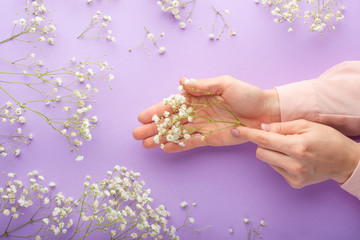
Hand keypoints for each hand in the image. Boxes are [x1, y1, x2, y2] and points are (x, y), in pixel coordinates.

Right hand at [133, 75, 279, 151]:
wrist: (264, 112)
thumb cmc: (246, 94)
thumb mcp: (224, 84)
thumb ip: (202, 85)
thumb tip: (181, 81)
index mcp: (197, 97)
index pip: (172, 104)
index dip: (157, 111)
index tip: (142, 117)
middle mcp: (196, 112)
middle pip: (170, 121)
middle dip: (153, 127)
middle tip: (136, 135)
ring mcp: (202, 126)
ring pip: (177, 133)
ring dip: (161, 138)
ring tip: (146, 145)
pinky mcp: (210, 139)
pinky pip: (191, 142)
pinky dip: (178, 146)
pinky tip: (165, 149)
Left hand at [232, 119, 359, 186]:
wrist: (345, 161)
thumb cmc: (327, 138)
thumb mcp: (306, 125)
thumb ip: (282, 127)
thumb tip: (261, 128)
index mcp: (297, 147)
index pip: (264, 139)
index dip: (247, 134)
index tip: (235, 130)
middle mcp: (294, 164)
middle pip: (260, 152)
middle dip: (263, 143)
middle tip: (278, 138)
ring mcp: (294, 176)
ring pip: (267, 161)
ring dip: (272, 153)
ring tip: (290, 149)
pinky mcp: (295, 184)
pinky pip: (276, 169)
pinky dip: (280, 162)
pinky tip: (294, 159)